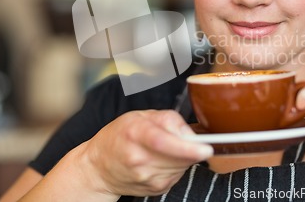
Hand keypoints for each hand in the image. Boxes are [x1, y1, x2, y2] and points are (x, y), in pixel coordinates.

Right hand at [78, 109, 212, 197]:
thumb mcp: (140, 116)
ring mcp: (146, 177)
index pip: (163, 142)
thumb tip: (190, 133)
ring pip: (182, 167)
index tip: (206, 148)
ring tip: (168, 148)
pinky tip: (163, 160)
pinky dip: (178, 166)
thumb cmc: (119, 136)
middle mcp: (139, 158)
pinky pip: (178, 175)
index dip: (188, 147)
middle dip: (191, 148)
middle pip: (179, 156)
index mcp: (135, 133)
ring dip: (185, 157)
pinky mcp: (155, 189)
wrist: (98, 167)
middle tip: (183, 138)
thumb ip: (168, 119)